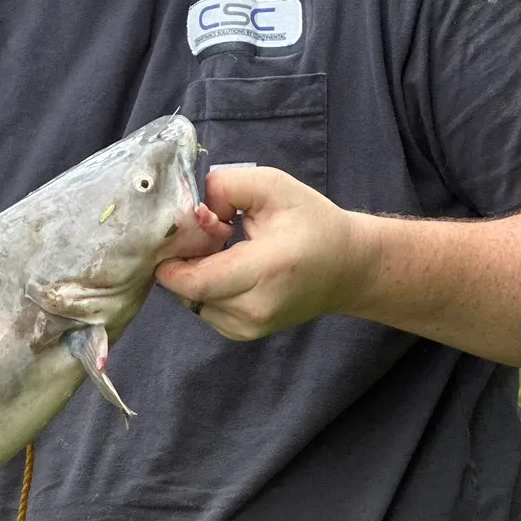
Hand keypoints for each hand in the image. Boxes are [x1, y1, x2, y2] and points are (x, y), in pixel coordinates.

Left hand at [154, 166, 366, 339]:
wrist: (347, 268)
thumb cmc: (311, 222)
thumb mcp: (272, 186)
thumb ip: (226, 186)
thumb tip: (193, 211)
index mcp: (265, 269)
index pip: (195, 281)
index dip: (172, 259)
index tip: (178, 232)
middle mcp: (256, 308)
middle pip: (188, 291)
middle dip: (181, 261)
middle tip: (203, 235)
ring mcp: (251, 327)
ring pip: (192, 302)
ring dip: (193, 275)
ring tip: (219, 252)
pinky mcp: (246, 334)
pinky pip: (205, 310)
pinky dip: (205, 289)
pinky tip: (226, 269)